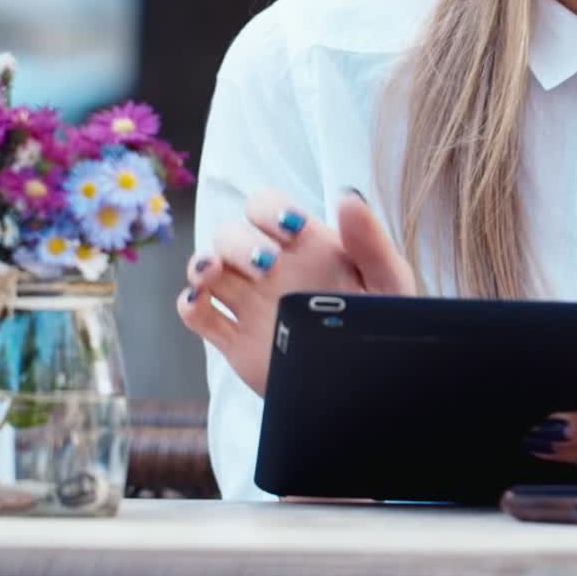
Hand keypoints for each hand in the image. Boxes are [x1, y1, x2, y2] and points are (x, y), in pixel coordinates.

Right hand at [176, 188, 415, 396]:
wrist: (371, 379)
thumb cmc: (382, 320)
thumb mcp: (387, 280)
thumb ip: (370, 241)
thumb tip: (347, 196)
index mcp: (303, 244)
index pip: (267, 207)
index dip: (269, 209)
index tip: (290, 227)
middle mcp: (271, 268)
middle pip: (230, 235)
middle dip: (239, 242)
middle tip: (266, 265)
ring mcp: (250, 303)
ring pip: (207, 270)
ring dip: (200, 264)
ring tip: (211, 273)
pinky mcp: (236, 341)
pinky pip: (198, 315)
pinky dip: (189, 304)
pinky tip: (198, 301)